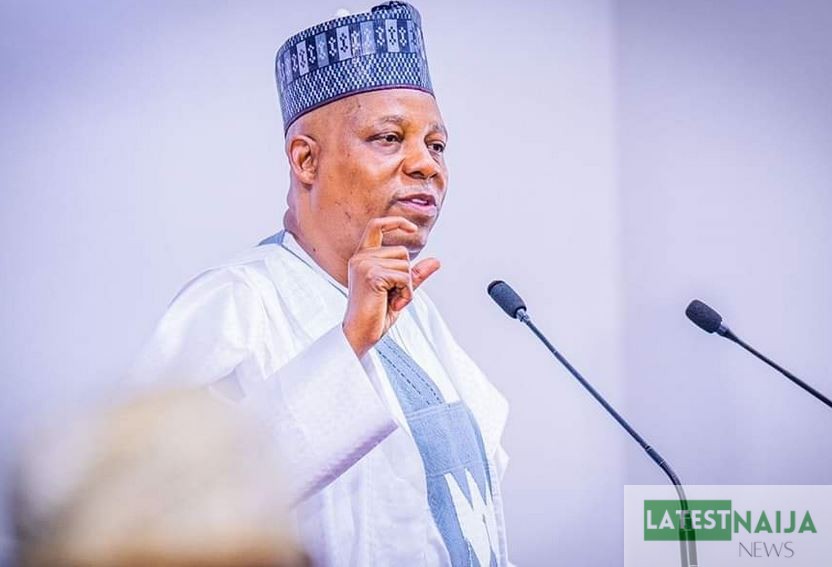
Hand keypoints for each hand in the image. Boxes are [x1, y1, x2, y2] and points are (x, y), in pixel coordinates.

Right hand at [342, 217, 440, 356]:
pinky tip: (393, 304)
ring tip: (391, 300)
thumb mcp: (399, 291)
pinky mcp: (372, 275)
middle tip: (392, 296)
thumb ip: (414, 275)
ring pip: (406, 265)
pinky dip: (406, 294)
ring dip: (406, 286)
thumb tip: (436, 261)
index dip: (395, 222)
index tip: (411, 228)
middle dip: (407, 275)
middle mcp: (361, 258)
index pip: (376, 226)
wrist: (360, 334)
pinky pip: (405, 277)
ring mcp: (364, 265)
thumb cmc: (376, 314)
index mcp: (362, 257)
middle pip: (403, 252)